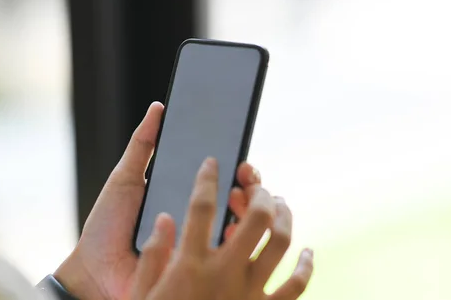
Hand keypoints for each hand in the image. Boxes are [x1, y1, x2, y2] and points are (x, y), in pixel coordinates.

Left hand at [54, 102, 255, 299]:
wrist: (93, 270)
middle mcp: (200, 220)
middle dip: (251, 184)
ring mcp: (203, 244)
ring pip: (243, 224)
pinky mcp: (200, 268)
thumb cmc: (107, 227)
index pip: (223, 179)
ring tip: (236, 195)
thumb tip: (159, 107)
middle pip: (241, 198)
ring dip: (247, 206)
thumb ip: (143, 144)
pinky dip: (235, 236)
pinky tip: (229, 224)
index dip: (238, 168)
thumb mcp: (125, 178)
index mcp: (186, 197)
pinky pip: (229, 253)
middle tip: (244, 174)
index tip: (241, 160)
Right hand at [130, 157, 313, 299]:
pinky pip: (296, 287)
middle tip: (258, 188)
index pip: (201, 206)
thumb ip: (153, 256)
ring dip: (285, 218)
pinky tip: (308, 253)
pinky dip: (306, 267)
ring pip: (279, 242)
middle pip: (255, 217)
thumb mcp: (142, 293)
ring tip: (282, 205)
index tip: (213, 163)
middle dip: (260, 194)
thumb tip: (166, 219)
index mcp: (191, 264)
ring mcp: (249, 293)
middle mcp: (225, 272)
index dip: (207, 178)